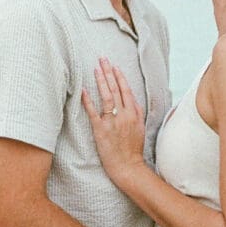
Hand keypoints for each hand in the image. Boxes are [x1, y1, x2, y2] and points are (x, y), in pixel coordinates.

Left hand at [82, 58, 146, 186]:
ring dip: (101, 81)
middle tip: (102, 59)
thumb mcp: (141, 128)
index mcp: (133, 114)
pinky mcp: (101, 130)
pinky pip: (94, 112)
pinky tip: (84, 90)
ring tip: (95, 69)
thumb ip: (137, 113)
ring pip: (106, 96)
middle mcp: (124, 115)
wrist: (129, 167)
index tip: (114, 66)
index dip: (120, 77)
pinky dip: (88, 100)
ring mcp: (112, 122)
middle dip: (108, 72)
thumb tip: (133, 100)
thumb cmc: (133, 150)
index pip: (126, 90)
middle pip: (116, 89)